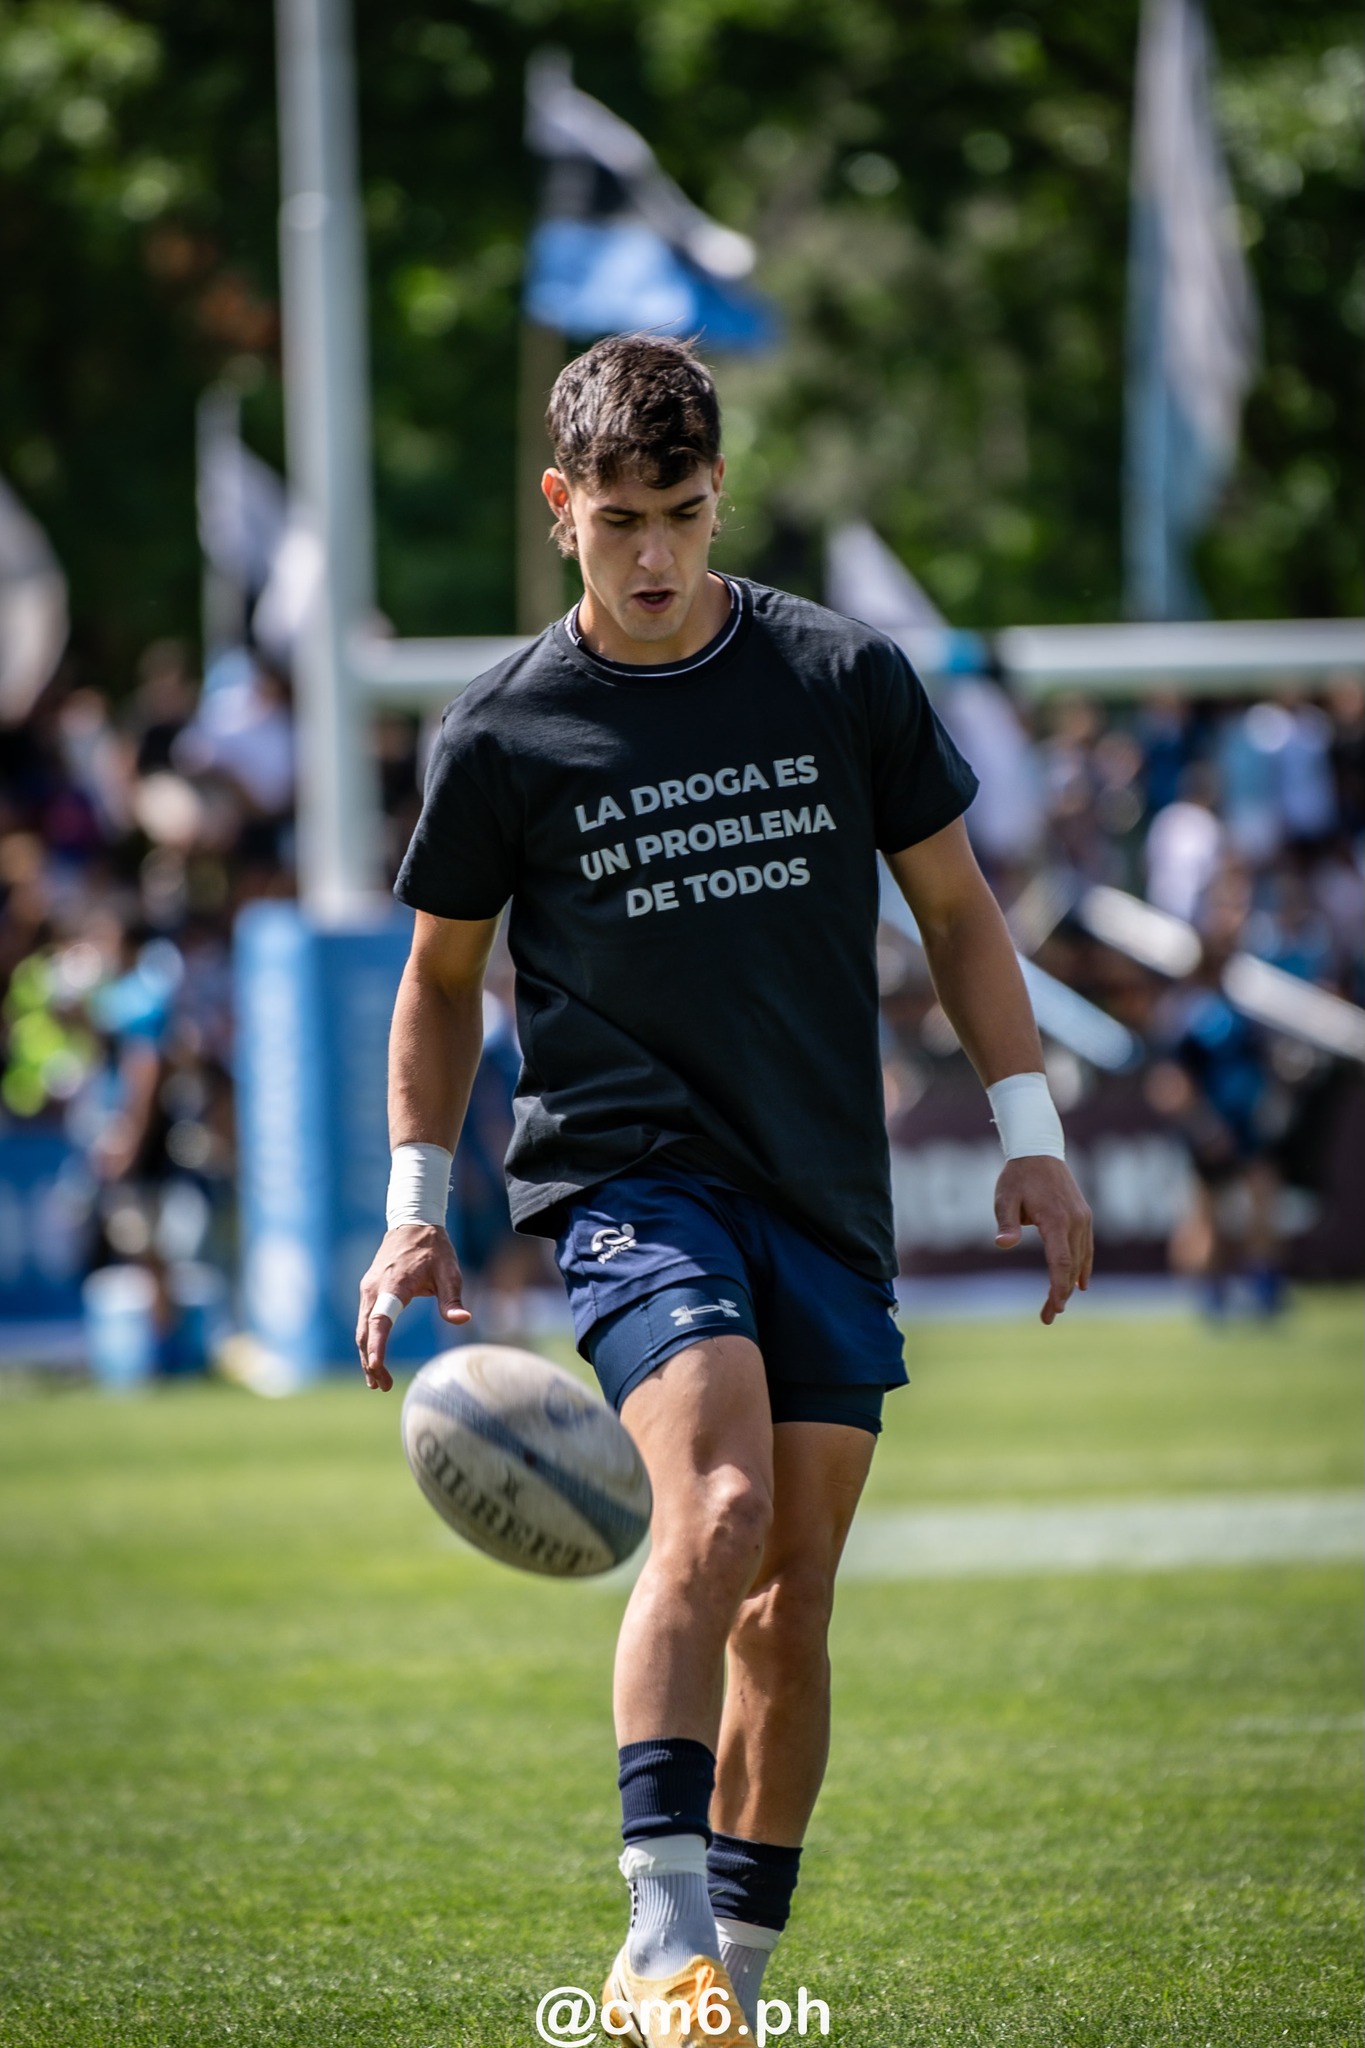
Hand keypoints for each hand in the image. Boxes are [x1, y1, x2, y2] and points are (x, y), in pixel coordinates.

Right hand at [355, 1223, 470, 1390]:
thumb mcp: (450, 1271)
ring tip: (378, 1382)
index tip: (375, 1366)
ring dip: (366, 1355)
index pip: (381, 1319)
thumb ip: (452, 1299)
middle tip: (382, 1386)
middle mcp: (375, 1289)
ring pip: (362, 1328)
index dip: (377, 1344)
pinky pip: (365, 1321)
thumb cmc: (434, 1249)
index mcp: (394, 1284)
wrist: (412, 1223)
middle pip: (366, 1331)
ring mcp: (368, 1289)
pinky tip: (372, 1360)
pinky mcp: (368, 1290)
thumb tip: (462, 1320)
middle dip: (370, 1361)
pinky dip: (367, 1342)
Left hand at [993, 1156, 1093, 1325]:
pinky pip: (1086, 1247)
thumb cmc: (1017, 1176)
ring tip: (1058, 1306)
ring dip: (1071, 1283)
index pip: (1060, 1260)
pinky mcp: (1084, 1216)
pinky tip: (1081, 1284)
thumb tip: (1002, 1244)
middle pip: (1071, 1265)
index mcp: (1055, 1218)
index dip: (1058, 1286)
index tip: (1055, 1307)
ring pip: (1081, 1259)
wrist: (1039, 1149)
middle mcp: (1075, 1221)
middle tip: (1048, 1317)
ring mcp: (1083, 1218)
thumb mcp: (1004, 1198)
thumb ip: (1006, 1222)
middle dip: (1061, 1293)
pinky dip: (1083, 1267)